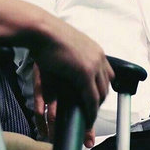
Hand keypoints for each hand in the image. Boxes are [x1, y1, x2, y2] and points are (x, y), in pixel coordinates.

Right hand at [29, 22, 113, 145]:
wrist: (42, 30)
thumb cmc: (48, 36)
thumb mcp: (67, 46)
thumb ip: (73, 58)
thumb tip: (71, 68)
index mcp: (96, 50)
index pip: (107, 75)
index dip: (102, 89)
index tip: (96, 99)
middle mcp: (99, 57)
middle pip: (106, 86)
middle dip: (99, 101)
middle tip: (91, 113)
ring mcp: (94, 65)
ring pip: (100, 94)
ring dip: (95, 109)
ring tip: (88, 120)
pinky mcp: (85, 73)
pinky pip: (91, 98)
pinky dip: (90, 111)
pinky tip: (87, 119)